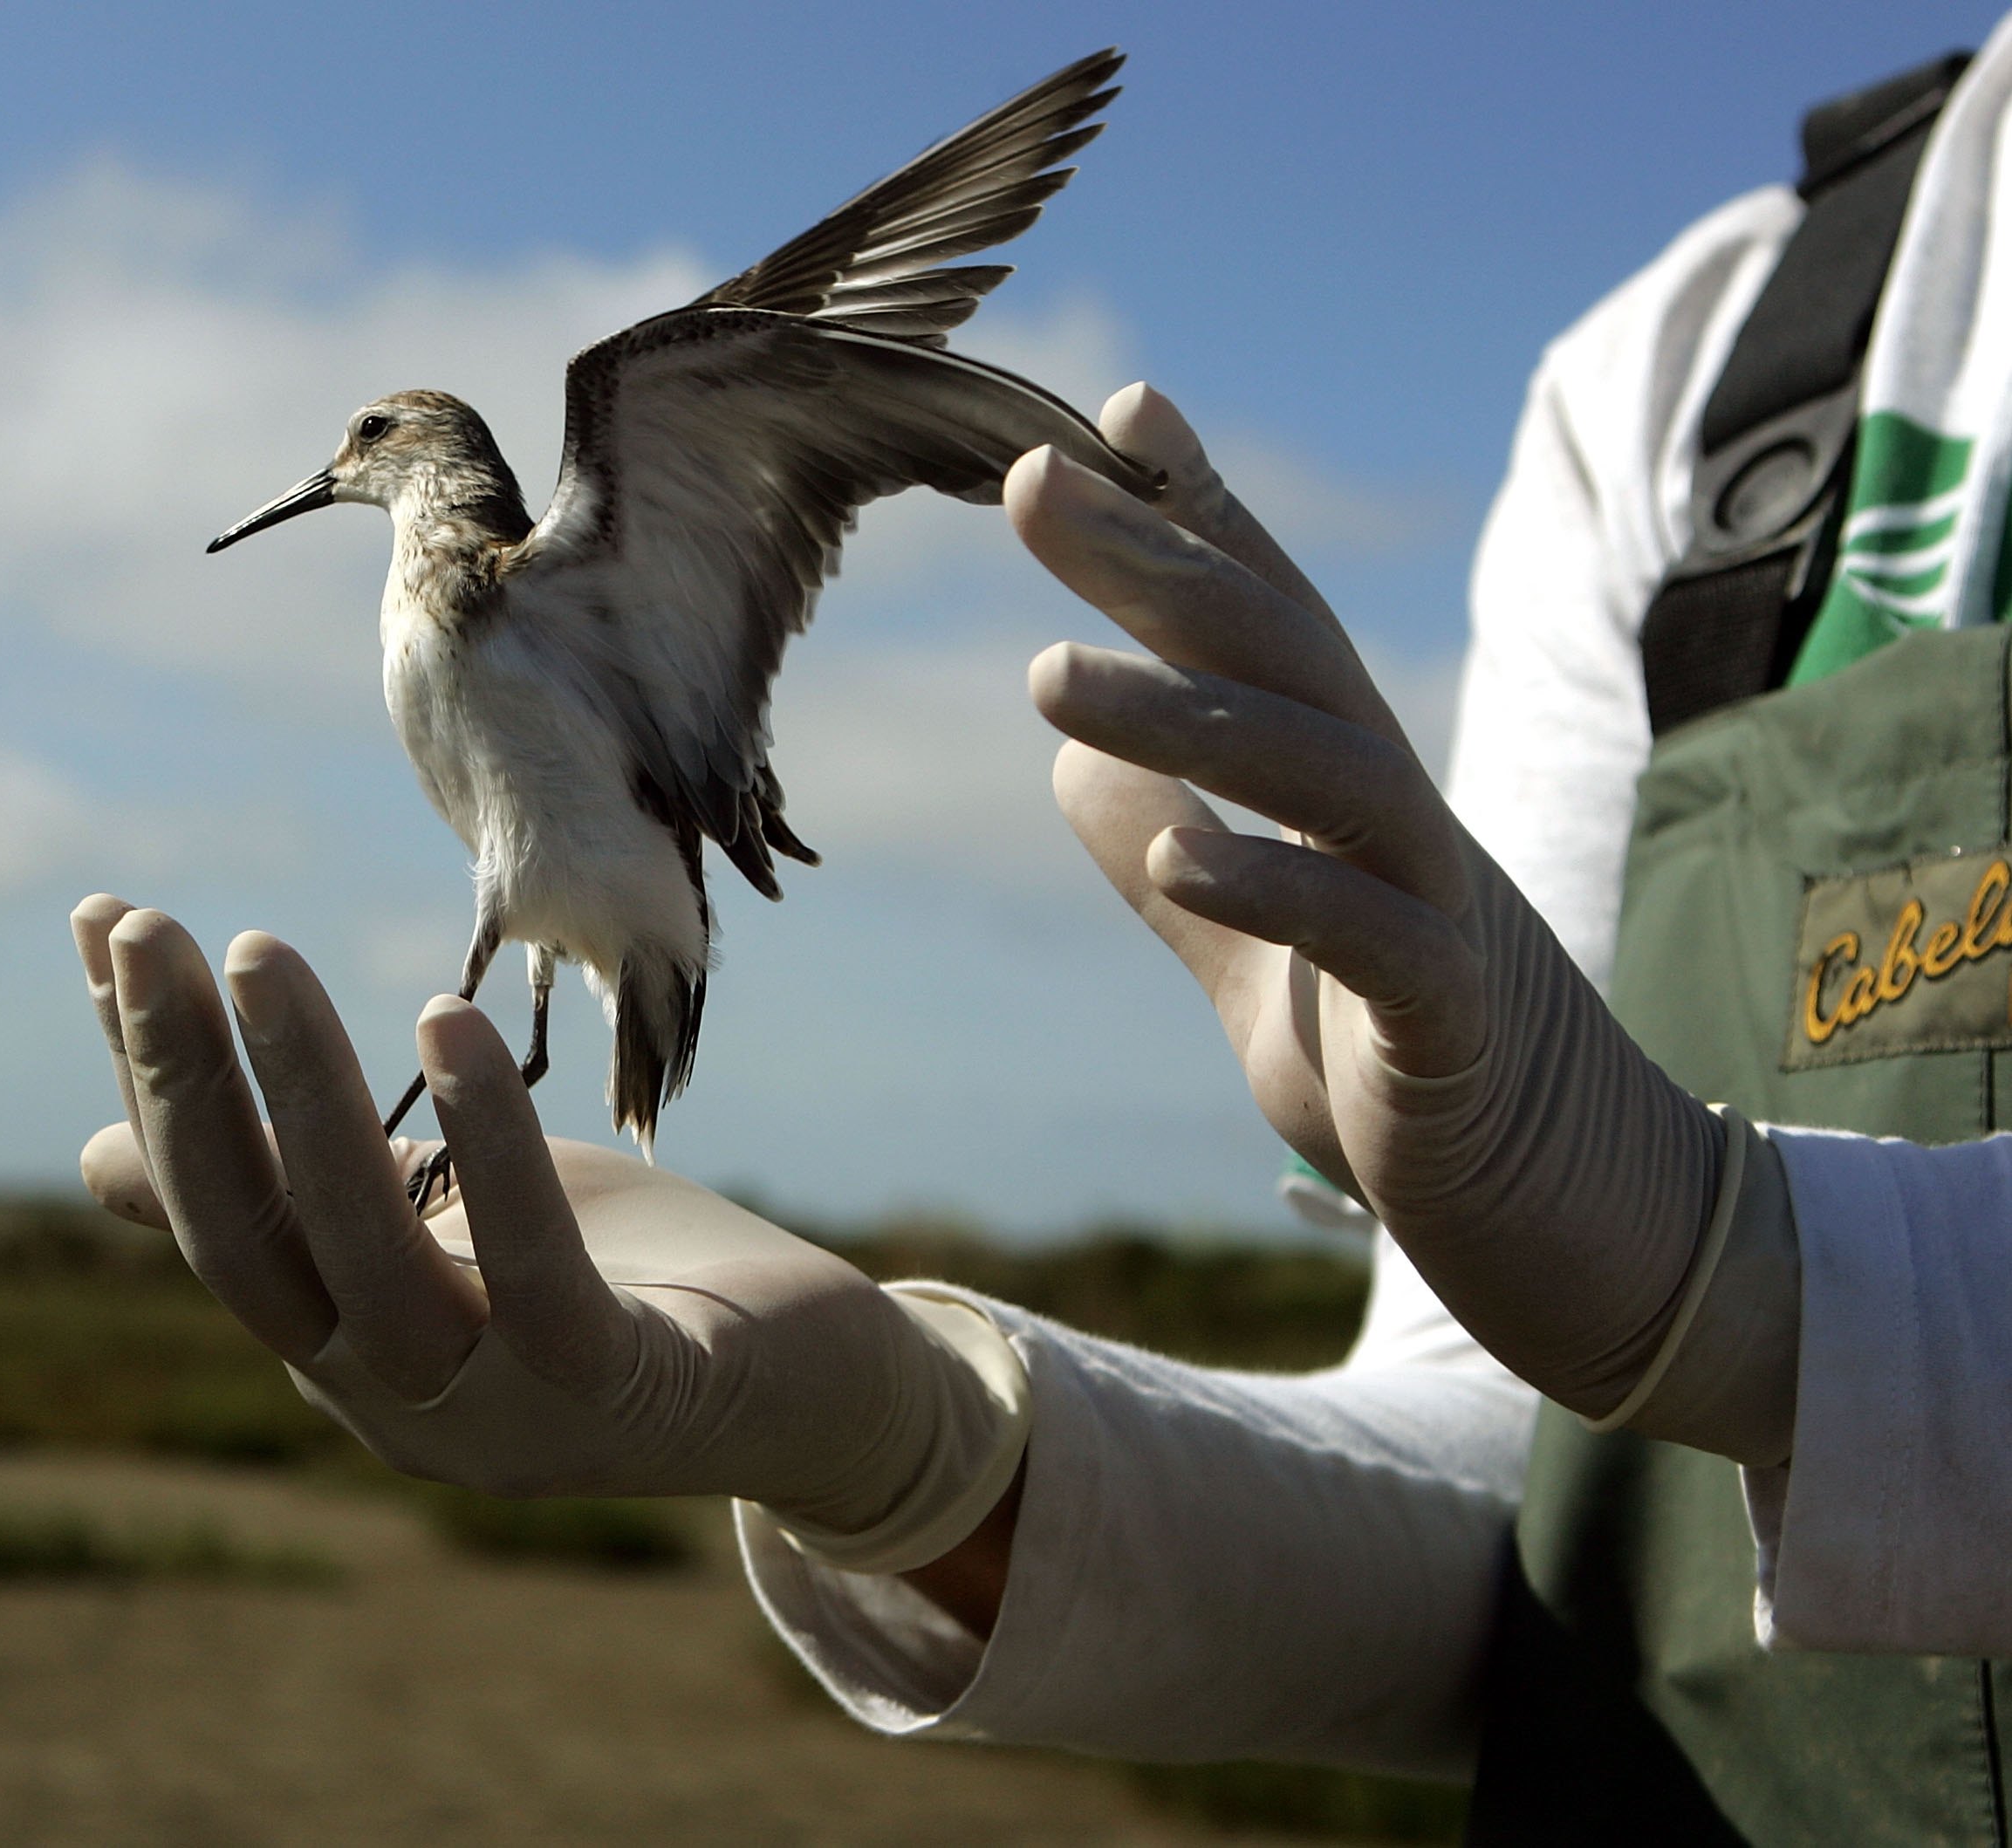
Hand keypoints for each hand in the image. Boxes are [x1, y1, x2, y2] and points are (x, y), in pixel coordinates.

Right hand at [69, 897, 1028, 1586]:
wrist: (815, 1392)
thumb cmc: (619, 1283)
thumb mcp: (436, 1221)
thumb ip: (300, 1189)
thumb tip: (94, 1158)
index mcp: (343, 1347)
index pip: (215, 1205)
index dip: (152, 1074)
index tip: (105, 930)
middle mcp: (392, 1398)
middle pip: (257, 1238)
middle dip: (188, 1080)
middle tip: (145, 930)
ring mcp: (497, 1412)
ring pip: (369, 1252)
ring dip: (305, 1095)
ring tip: (257, 949)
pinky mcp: (614, 1392)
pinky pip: (533, 1269)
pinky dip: (487, 1144)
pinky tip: (448, 1020)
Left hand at [1011, 384, 1725, 1418]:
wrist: (1553, 1214)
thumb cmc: (1400, 1072)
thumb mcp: (1255, 962)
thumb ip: (1179, 861)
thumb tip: (1079, 763)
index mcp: (1344, 792)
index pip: (1271, 623)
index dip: (1202, 516)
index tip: (1119, 413)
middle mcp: (1396, 815)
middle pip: (1282, 655)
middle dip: (1160, 561)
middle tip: (1032, 484)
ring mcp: (1435, 905)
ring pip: (1322, 770)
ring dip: (1186, 715)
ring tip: (1046, 679)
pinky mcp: (1452, 1016)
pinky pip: (1370, 932)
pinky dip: (1274, 886)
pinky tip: (1171, 854)